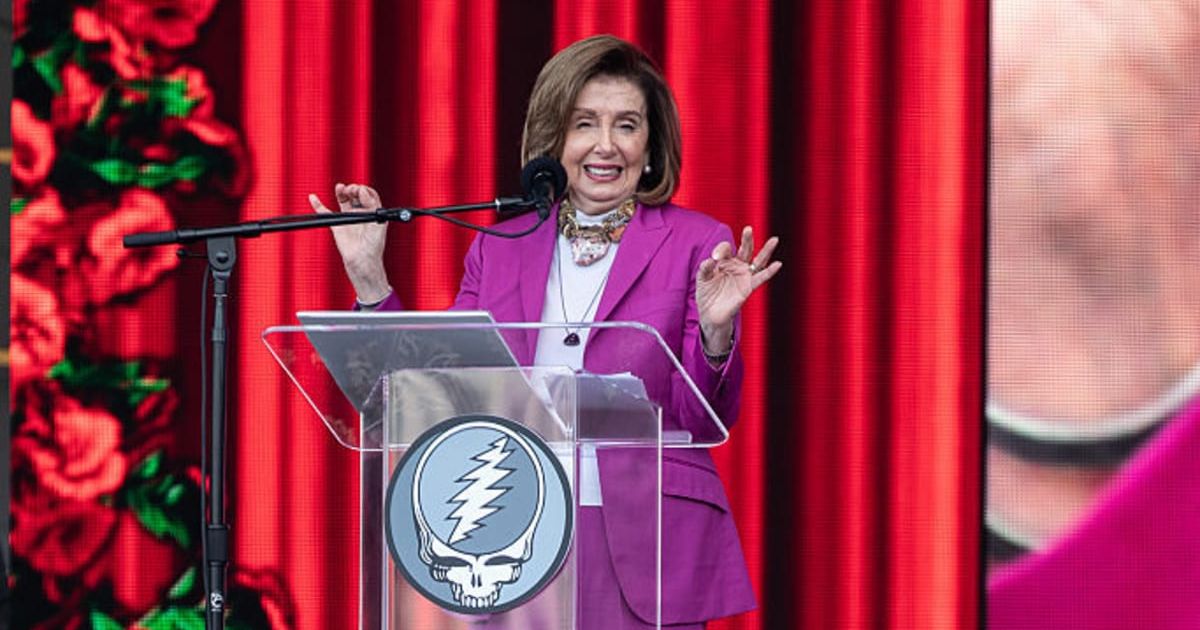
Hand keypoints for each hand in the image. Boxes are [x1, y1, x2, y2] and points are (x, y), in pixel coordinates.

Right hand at [308, 183, 390, 302]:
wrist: (362, 262)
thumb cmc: (373, 248)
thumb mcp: (378, 224)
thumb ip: (372, 206)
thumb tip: (364, 192)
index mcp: (373, 212)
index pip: (369, 194)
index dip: (364, 190)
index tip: (361, 191)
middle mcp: (361, 214)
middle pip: (356, 194)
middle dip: (353, 189)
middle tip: (351, 190)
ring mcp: (349, 218)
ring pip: (343, 200)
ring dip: (341, 191)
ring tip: (341, 188)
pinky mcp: (337, 225)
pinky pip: (325, 213)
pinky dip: (318, 205)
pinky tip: (313, 197)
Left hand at [696, 226, 781, 353]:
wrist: (710, 315)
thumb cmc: (706, 294)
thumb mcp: (702, 280)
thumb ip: (705, 269)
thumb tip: (709, 260)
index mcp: (724, 261)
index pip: (726, 249)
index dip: (722, 250)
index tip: (715, 258)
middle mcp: (736, 266)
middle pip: (745, 249)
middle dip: (747, 239)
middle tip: (748, 229)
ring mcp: (744, 276)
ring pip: (758, 260)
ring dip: (766, 251)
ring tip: (774, 240)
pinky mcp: (749, 287)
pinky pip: (761, 278)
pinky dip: (770, 271)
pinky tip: (777, 264)